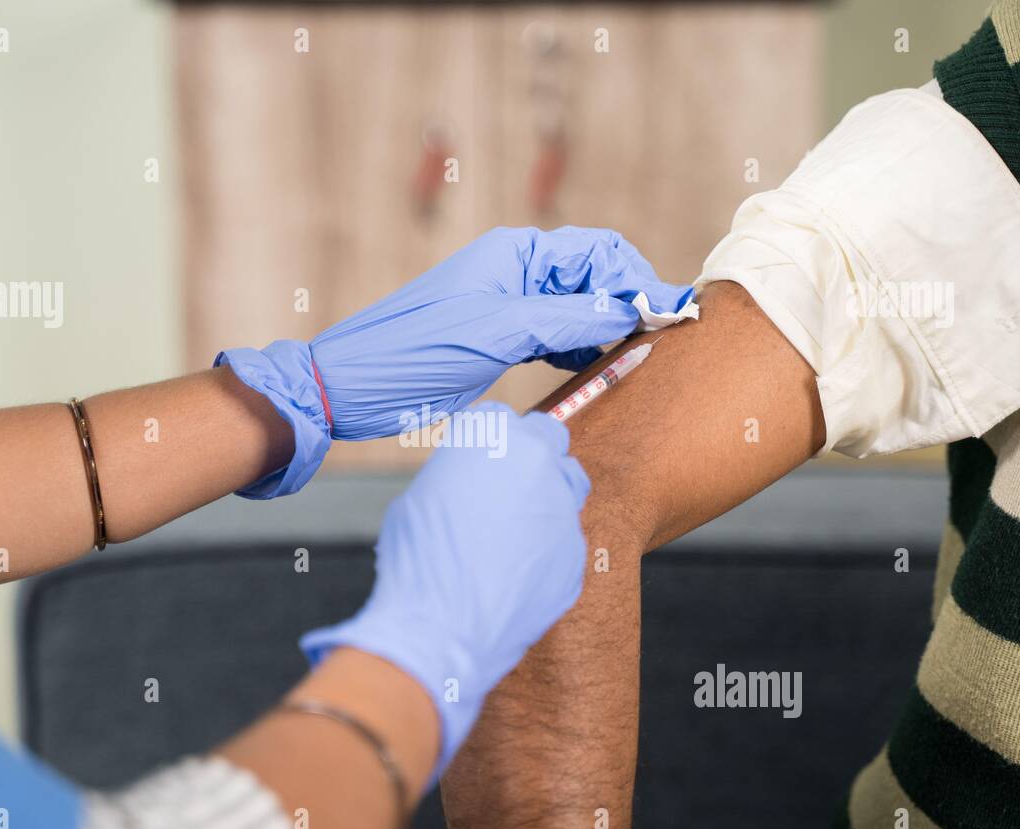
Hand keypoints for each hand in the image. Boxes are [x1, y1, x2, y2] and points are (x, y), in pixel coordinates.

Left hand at [215, 226, 691, 497]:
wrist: (349, 387)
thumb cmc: (411, 353)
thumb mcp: (496, 334)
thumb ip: (565, 320)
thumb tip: (629, 310)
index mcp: (514, 254)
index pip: (597, 251)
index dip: (638, 278)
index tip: (671, 313)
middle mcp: (514, 272)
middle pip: (592, 275)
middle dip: (629, 298)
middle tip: (661, 334)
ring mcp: (506, 306)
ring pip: (576, 307)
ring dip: (607, 326)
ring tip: (635, 353)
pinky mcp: (497, 339)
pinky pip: (554, 335)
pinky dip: (579, 348)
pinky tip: (592, 368)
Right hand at [299, 403, 590, 780]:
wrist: (439, 629)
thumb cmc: (416, 561)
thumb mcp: (421, 499)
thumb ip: (460, 477)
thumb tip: (474, 482)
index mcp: (493, 437)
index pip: (502, 418)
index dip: (488, 442)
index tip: (477, 463)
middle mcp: (538, 463)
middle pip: (549, 438)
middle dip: (531, 455)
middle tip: (504, 485)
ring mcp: (564, 510)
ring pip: (568, 486)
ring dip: (547, 497)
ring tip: (509, 532)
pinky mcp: (576, 555)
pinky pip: (565, 541)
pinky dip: (546, 550)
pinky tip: (513, 577)